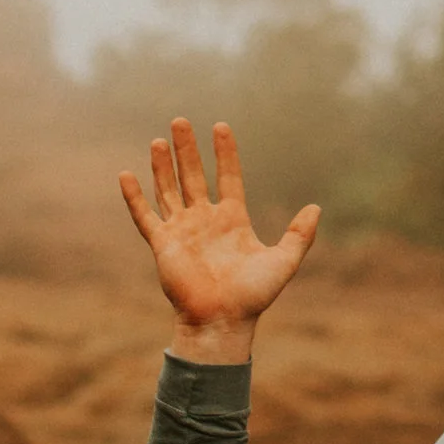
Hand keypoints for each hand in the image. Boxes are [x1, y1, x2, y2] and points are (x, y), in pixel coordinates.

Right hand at [119, 118, 318, 357]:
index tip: (221, 126)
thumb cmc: (253, 296)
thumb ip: (299, 235)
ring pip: (169, 190)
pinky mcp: (163, 245)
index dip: (224, 153)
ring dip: (163, 166)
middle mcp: (205, 220)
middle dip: (187, 149)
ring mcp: (182, 231)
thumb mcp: (284, 261)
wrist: (223, 321)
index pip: (228, 176)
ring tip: (159, 140)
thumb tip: (317, 207)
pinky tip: (126, 175)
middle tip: (180, 121)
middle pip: (193, 176)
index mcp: (232, 219)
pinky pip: (145, 216)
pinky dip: (135, 197)